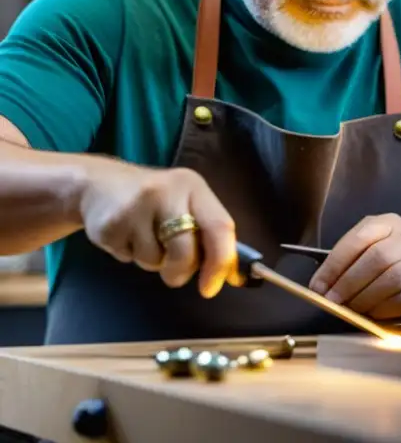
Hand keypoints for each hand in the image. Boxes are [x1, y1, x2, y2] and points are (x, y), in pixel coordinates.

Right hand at [77, 161, 240, 297]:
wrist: (99, 184)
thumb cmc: (154, 201)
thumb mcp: (185, 204)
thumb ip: (208, 233)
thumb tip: (232, 275)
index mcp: (194, 187)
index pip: (220, 226)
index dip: (222, 261)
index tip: (213, 287)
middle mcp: (168, 192)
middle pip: (186, 251)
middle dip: (181, 271)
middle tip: (173, 267)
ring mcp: (136, 207)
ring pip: (155, 260)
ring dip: (153, 262)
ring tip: (144, 238)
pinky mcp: (111, 224)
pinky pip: (129, 258)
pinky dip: (130, 256)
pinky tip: (126, 236)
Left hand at [309, 213, 400, 320]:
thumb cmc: (384, 266)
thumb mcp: (364, 253)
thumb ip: (344, 265)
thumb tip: (319, 287)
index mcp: (388, 223)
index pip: (360, 238)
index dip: (336, 264)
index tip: (318, 286)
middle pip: (379, 257)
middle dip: (349, 282)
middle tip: (333, 301)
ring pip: (394, 277)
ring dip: (366, 297)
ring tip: (351, 308)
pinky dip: (383, 308)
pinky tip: (372, 313)